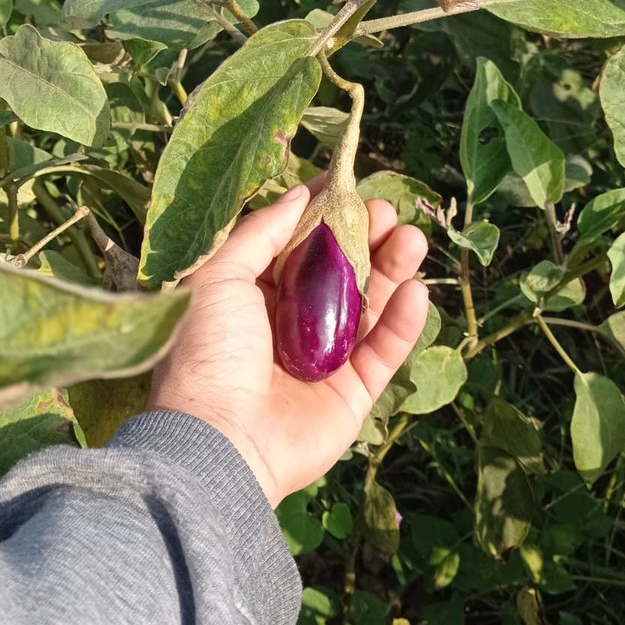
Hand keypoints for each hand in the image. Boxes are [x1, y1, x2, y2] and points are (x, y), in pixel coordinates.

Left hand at [149, 183, 428, 507]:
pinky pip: (383, 352)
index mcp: (248, 297)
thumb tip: (297, 194)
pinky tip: (415, 291)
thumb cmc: (209, 353)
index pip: (293, 247)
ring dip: (391, 271)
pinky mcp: (350, 394)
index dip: (320, 214)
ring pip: (367, 307)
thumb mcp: (218, 278)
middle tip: (387, 211)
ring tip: (411, 238)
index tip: (346, 183)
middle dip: (364, 238)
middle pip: (337, 273)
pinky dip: (402, 323)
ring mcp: (322, 360)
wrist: (221, 442)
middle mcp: (286, 326)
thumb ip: (260, 234)